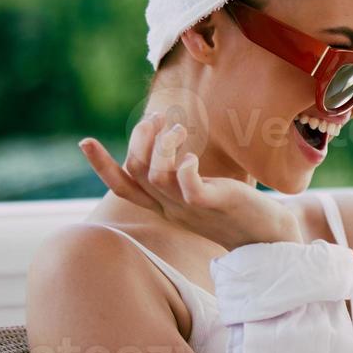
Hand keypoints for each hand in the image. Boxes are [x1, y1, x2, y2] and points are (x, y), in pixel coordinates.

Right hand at [78, 112, 302, 250]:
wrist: (268, 235)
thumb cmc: (234, 210)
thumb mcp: (199, 192)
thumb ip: (180, 176)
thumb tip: (169, 143)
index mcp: (164, 205)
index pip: (122, 187)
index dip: (101, 165)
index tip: (84, 140)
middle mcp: (172, 207)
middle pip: (136, 172)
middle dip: (140, 139)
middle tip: (157, 118)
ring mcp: (192, 207)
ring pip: (156, 176)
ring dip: (162, 146)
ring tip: (179, 128)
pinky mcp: (215, 204)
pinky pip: (189, 188)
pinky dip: (185, 168)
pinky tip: (192, 157)